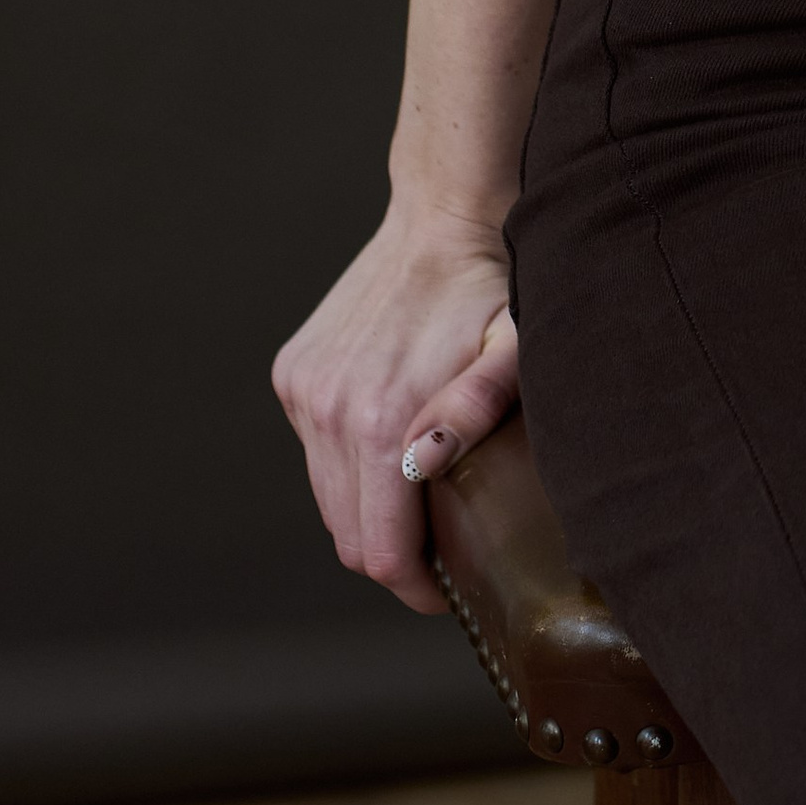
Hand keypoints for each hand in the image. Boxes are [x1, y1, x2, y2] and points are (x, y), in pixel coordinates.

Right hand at [271, 201, 520, 612]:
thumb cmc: (494, 288)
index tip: (448, 590)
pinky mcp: (293, 373)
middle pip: (348, 535)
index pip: (379, 553)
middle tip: (442, 546)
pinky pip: (314, 448)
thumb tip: (427, 464)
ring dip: (368, 508)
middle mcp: (327, 412)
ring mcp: (304, 391)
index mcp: (379, 421)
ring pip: (326, 496)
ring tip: (421, 491)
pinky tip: (392, 432)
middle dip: (393, 555)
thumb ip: (475, 409)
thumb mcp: (512, 348)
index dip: (415, 587)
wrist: (444, 215)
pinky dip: (347, 459)